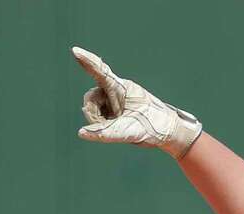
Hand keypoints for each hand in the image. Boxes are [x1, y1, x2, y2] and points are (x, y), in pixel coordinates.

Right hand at [72, 46, 202, 158]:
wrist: (168, 133)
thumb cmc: (154, 127)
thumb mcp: (130, 132)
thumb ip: (106, 133)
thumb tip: (82, 133)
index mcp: (122, 88)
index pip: (102, 73)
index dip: (87, 61)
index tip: (75, 50)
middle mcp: (116, 92)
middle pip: (91, 98)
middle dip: (93, 114)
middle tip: (106, 127)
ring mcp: (114, 101)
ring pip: (93, 108)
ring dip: (99, 121)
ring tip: (118, 128)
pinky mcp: (114, 110)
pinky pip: (99, 117)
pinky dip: (103, 125)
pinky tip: (117, 128)